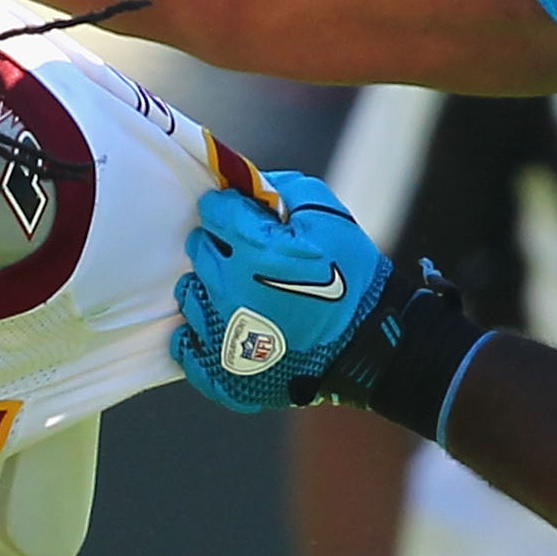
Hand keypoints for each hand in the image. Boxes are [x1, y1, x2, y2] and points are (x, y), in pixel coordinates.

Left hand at [170, 171, 393, 412]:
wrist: (371, 347)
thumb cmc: (352, 279)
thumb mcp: (331, 218)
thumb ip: (288, 191)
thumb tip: (253, 185)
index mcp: (255, 250)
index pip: (215, 210)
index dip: (229, 207)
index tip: (240, 213)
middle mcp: (229, 289)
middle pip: (198, 249)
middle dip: (218, 242)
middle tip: (244, 252)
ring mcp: (222, 332)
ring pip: (189, 292)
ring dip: (207, 285)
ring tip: (237, 290)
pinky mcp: (222, 370)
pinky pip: (185, 346)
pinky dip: (196, 335)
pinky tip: (218, 324)